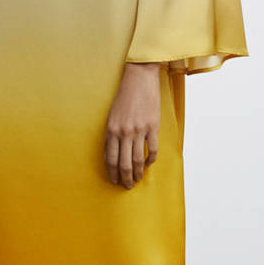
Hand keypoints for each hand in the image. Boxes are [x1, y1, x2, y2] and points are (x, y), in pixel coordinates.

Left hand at [104, 63, 160, 188]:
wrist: (139, 78)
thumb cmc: (124, 96)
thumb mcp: (112, 115)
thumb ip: (112, 133)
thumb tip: (114, 153)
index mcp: (111, 130)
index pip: (110, 159)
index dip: (113, 173)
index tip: (115, 181)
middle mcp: (124, 132)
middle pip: (124, 164)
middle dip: (125, 178)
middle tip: (127, 186)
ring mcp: (139, 130)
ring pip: (138, 160)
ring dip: (137, 173)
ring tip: (137, 180)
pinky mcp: (152, 127)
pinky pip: (152, 149)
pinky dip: (150, 160)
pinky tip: (148, 164)